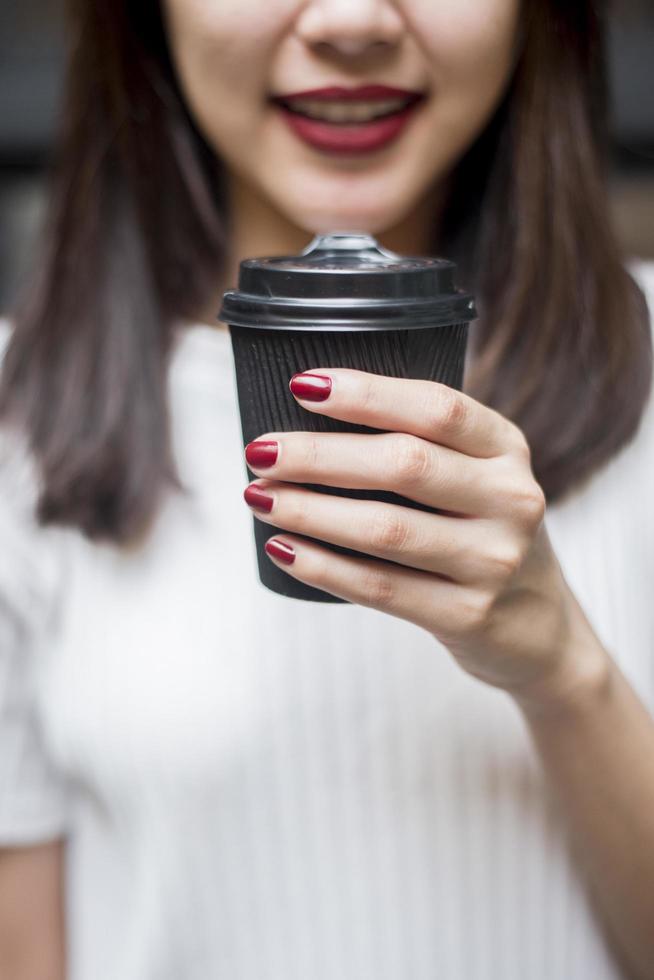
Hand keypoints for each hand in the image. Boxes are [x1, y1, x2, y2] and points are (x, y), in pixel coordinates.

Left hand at [242, 368, 600, 705]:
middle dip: (319, 455)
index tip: (301, 385)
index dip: (367, 393)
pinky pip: (380, 587)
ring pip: (386, 529)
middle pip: (404, 464)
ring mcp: (493, 561)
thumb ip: (421, 444)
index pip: (437, 408)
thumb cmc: (478, 531)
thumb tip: (303, 417)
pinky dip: (322, 566)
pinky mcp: (468, 614)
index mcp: (506, 448)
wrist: (536, 625)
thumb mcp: (476, 475)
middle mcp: (511, 499)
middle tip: (259, 450)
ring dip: (310, 510)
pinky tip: (282, 548)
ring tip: (257, 496)